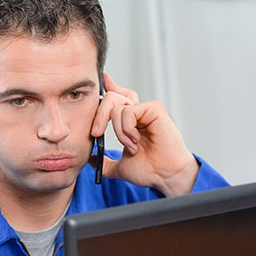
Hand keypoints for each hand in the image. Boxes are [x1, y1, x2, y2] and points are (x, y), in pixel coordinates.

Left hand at [91, 73, 198, 195]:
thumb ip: (105, 163)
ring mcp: (146, 109)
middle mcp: (139, 112)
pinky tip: (137, 141)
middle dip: (99, 116)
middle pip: (112, 97)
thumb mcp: (120, 167)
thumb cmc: (149, 171)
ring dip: (119, 132)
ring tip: (132, 146)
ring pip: (117, 107)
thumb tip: (91, 160)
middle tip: (96, 133)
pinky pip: (128, 112)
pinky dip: (127, 129)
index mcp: (131, 121)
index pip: (118, 97)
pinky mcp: (154, 109)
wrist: (164, 176)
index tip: (103, 79)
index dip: (110, 87)